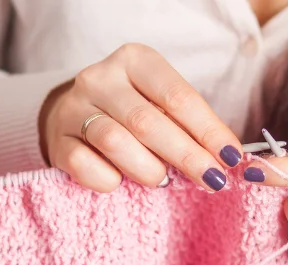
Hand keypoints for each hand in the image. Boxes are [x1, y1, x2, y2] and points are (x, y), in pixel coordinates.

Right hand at [39, 43, 243, 192]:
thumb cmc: (130, 111)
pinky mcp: (57, 141)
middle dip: (186, 156)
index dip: (208, 130)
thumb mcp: (159, 103)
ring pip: (115, 143)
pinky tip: (119, 181)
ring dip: (147, 169)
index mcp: (134, 60)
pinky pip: (85, 166)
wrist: (72, 115)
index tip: (230, 158)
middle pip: (147, 122)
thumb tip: (225, 159)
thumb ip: (188, 125)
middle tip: (211, 180)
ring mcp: (74, 109)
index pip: (177, 96)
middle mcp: (100, 78)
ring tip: (162, 180)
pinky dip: (109, 180)